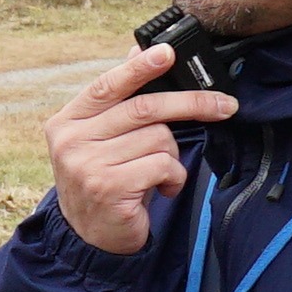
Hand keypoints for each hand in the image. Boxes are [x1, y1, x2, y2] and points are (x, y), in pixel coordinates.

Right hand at [47, 43, 238, 257]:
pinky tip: (159, 189)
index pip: (107, 84)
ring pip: (159, 138)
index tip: (169, 52)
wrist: (89, 239)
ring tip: (158, 174)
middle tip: (224, 105)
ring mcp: (87, 164)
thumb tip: (137, 52)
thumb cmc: (104, 181)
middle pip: (144, 108)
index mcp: (67, 121)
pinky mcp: (109, 187)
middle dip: (191, 104)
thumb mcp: (102, 139)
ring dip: (172, 157)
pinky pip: (163, 166)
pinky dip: (173, 178)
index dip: (139, 67)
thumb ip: (118, 101)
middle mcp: (71, 140)